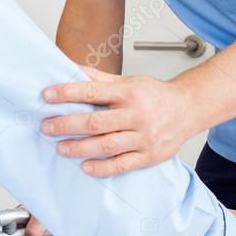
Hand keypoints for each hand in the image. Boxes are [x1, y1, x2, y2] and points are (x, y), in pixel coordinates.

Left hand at [40, 66, 193, 177]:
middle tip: (47, 127)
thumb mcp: (128, 81)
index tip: (47, 96)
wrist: (188, 108)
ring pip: (107, 145)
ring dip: (80, 148)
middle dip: (67, 125)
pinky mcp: (149, 155)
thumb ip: (99, 78)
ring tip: (61, 148)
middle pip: (96, 122)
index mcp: (129, 92)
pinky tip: (86, 167)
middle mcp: (137, 114)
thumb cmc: (155, 95)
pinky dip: (102, 167)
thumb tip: (70, 67)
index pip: (93, 91)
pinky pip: (123, 164)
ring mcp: (144, 136)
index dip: (68, 93)